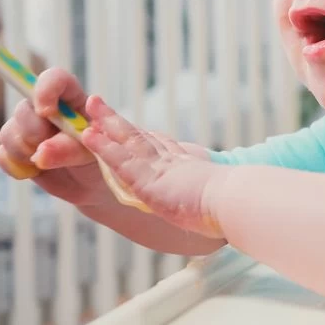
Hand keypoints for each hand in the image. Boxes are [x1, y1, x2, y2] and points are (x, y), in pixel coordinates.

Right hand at [0, 67, 107, 206]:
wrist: (95, 186)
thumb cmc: (101, 158)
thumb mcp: (95, 151)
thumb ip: (70, 149)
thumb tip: (40, 153)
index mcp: (72, 99)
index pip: (53, 78)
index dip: (45, 89)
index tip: (47, 112)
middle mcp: (46, 110)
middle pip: (24, 109)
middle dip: (34, 132)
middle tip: (51, 148)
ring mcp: (28, 130)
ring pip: (8, 132)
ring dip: (24, 151)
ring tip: (47, 164)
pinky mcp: (16, 152)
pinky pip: (2, 155)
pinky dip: (16, 167)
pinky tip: (35, 172)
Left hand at [81, 96, 227, 238]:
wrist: (235, 201)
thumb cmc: (234, 206)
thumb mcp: (219, 203)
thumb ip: (210, 203)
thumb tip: (219, 218)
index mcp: (189, 170)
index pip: (164, 147)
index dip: (146, 136)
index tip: (133, 127)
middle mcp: (172, 163)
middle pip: (142, 137)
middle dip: (121, 122)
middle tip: (103, 106)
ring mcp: (159, 169)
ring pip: (128, 140)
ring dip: (107, 122)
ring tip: (91, 105)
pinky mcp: (148, 179)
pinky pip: (121, 160)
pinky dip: (104, 147)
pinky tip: (89, 136)